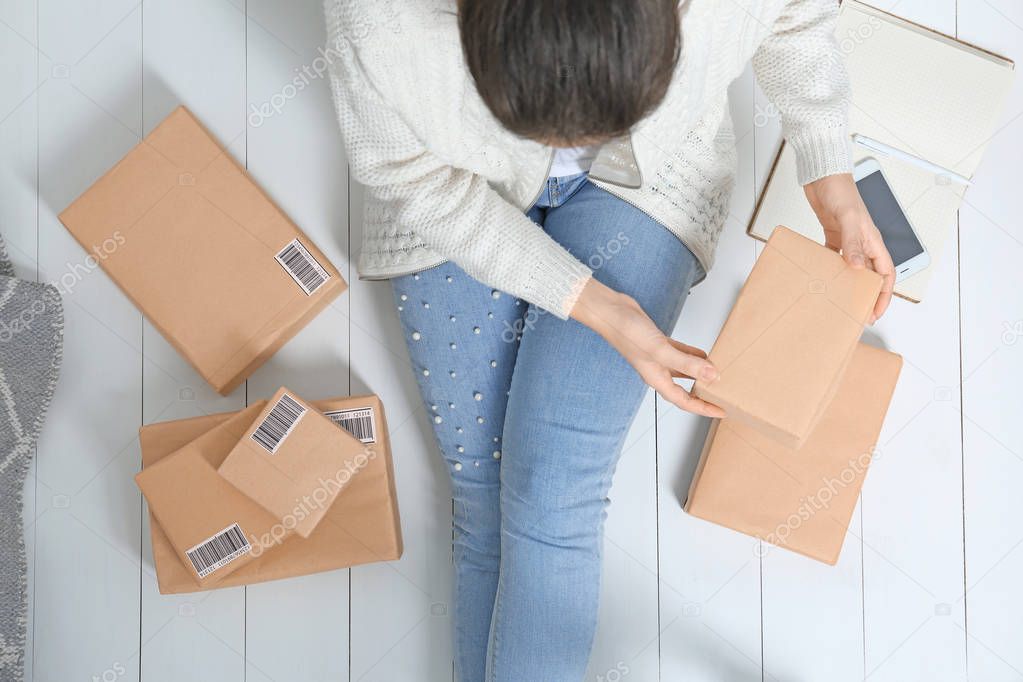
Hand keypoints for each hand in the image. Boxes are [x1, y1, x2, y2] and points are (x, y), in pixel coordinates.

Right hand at [571, 278, 724, 416]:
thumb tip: (713, 376)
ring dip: (700, 373)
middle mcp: (658, 370)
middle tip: (722, 396)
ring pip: (684, 370)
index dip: (703, 408)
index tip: (720, 411)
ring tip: (718, 374)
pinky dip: (693, 354)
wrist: (610, 312)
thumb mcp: (661, 350)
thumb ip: (687, 364)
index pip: (684, 401)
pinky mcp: (658, 342)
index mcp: (656, 379)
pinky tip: (703, 354)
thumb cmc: (626, 333)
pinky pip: (680, 353)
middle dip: (703, 395)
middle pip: (685, 389)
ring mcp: (658, 356)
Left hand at [804, 173, 894, 322]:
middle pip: (870, 274)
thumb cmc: (840, 190)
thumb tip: (858, 268)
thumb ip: (853, 243)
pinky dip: (829, 267)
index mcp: (873, 240)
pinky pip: (833, 256)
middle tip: (855, 312)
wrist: (823, 175)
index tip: (875, 312)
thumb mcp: (848, 217)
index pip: (885, 274)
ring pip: (852, 268)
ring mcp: (847, 239)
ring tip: (838, 299)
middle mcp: (863, 242)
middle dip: (866, 294)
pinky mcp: (832, 234)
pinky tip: (820, 275)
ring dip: (847, 283)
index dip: (883, 295)